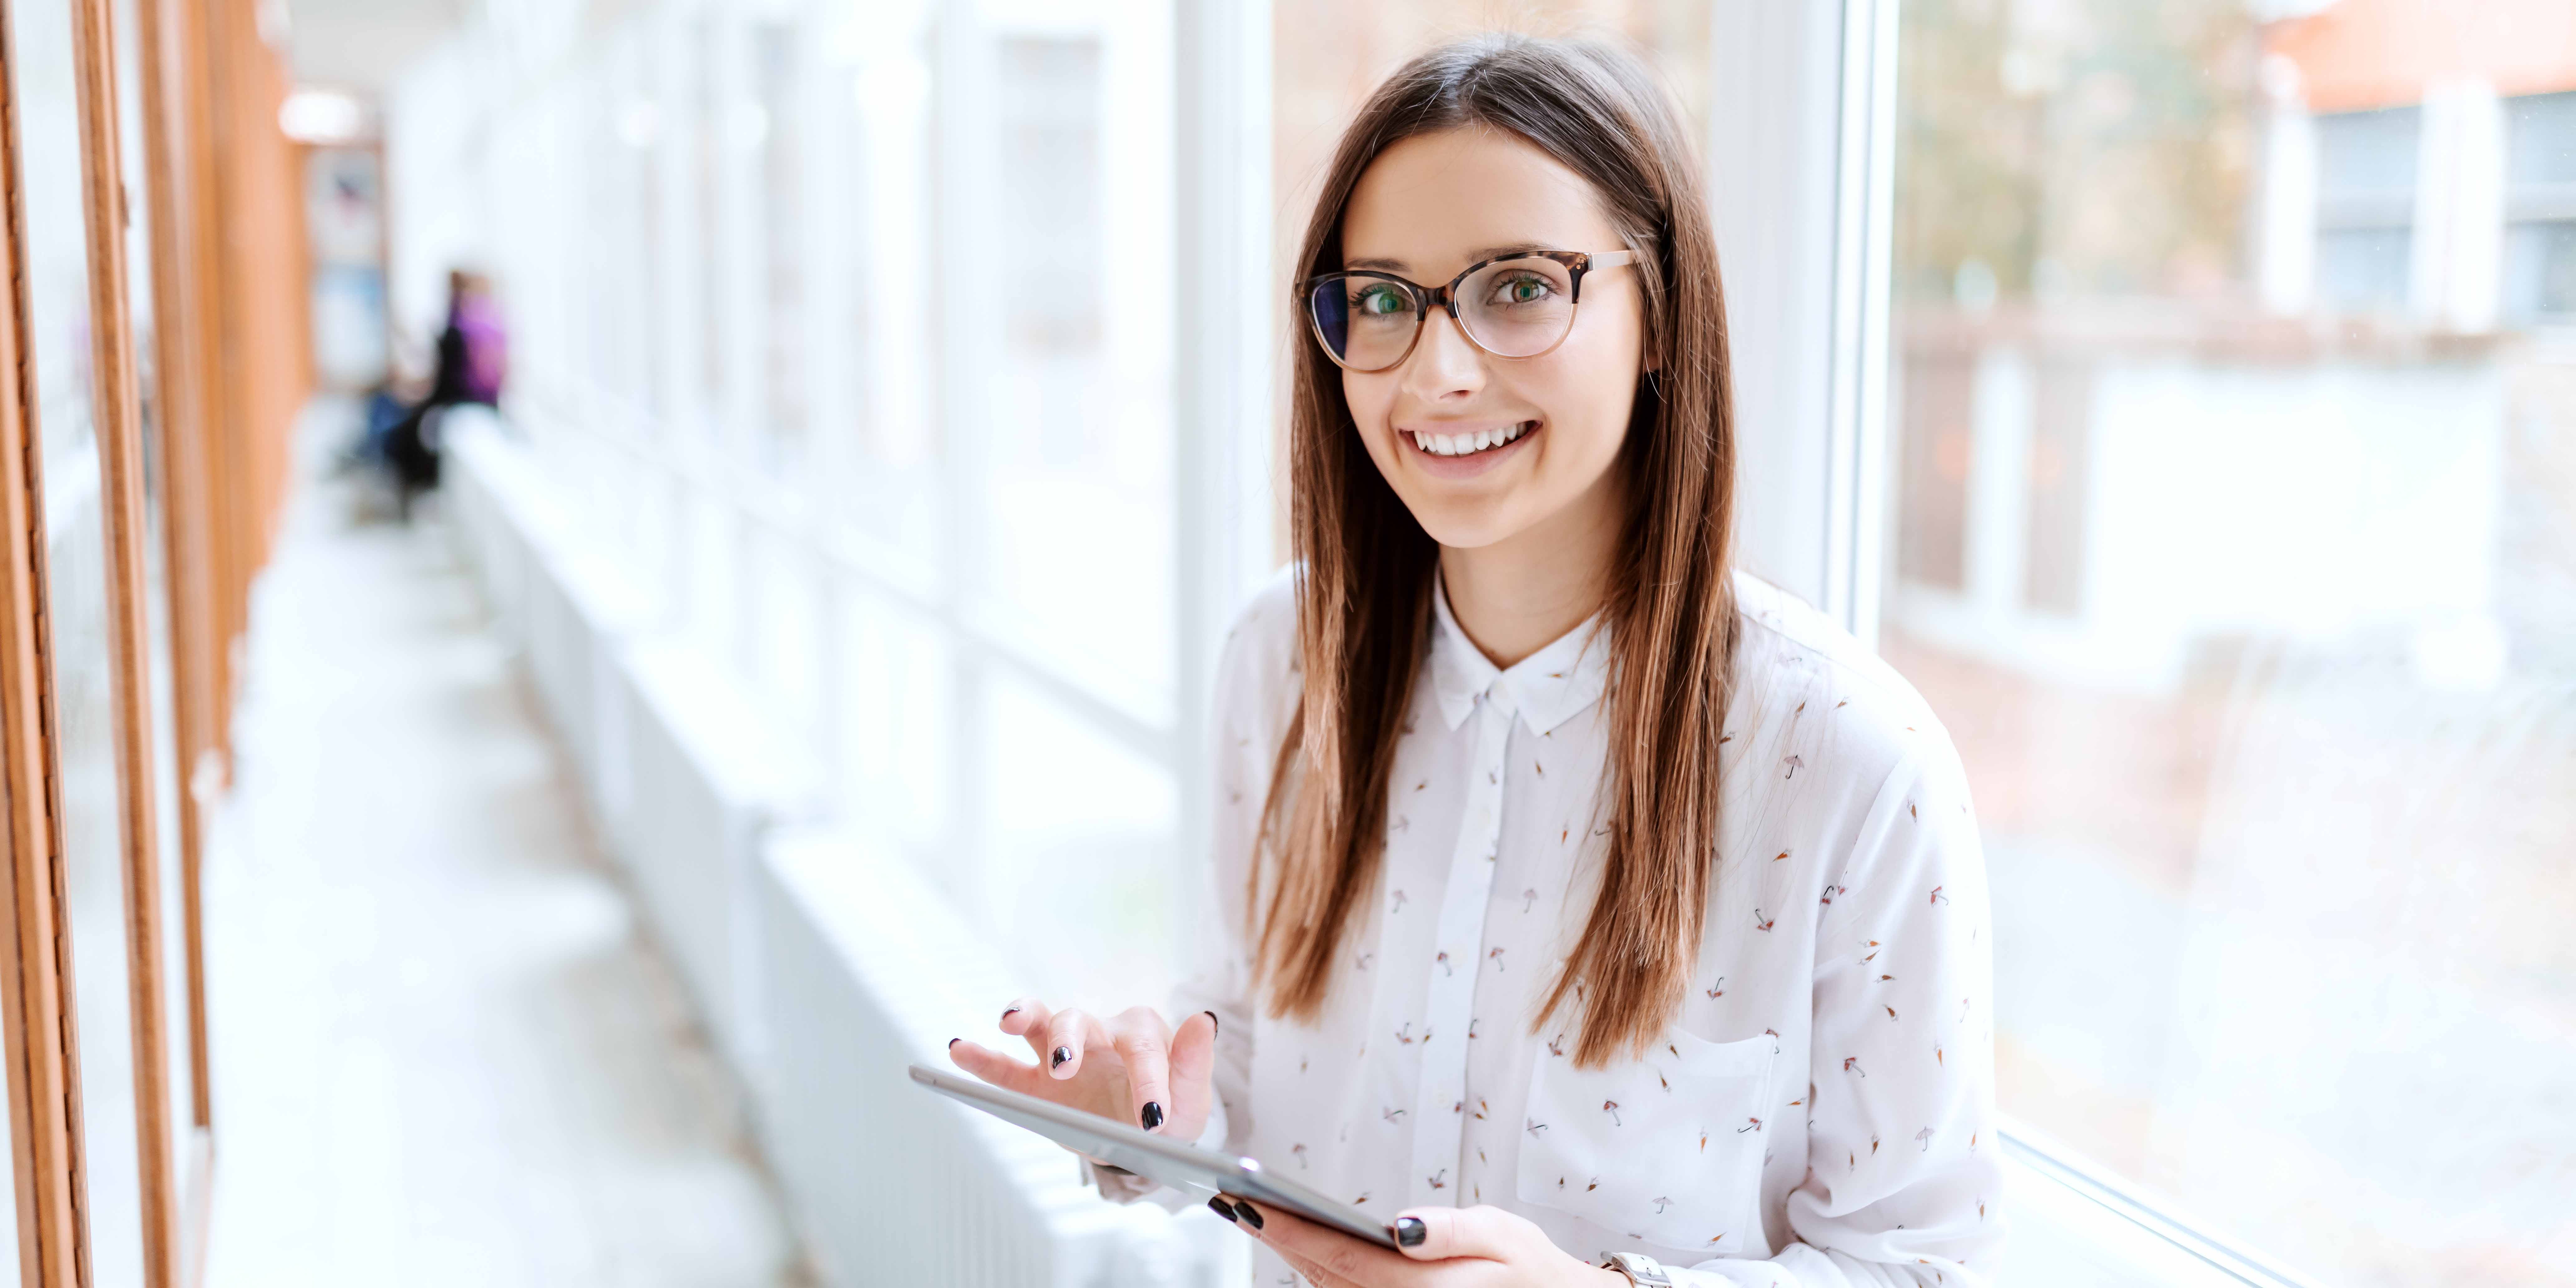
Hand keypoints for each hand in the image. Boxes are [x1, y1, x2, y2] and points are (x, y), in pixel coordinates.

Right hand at [948, 997, 1218, 1138]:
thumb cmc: (1171, 1113)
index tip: (1152, 1121)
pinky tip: (959, 1048)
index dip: (1147, 1082)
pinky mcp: (1037, 1082)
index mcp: (1141, 1035)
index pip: (1141, 1050)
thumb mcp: (1192, 1100)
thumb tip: (1205, 1020)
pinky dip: (981, 1057)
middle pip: (1080, 1021)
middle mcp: (1099, 1034)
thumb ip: (1195, 1064)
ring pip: (1041, 1025)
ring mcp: (1064, 1055)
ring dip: (1025, 1018)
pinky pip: (1005, 1067)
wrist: (1144, 1138)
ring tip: (1009, 1024)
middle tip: (1064, 1068)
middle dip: (1070, 1042)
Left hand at [1215, 1197, 1622, 1287]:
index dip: (1293, 1231)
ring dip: (1287, 1253)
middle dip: (1276, 1237)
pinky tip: (1293, 1240)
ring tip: (1248, 1210)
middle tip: (1228, 1197)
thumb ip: (1455, 1233)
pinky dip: (1314, 1268)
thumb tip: (1404, 1227)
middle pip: (1322, 1275)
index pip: (1344, 1257)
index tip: (1251, 1203)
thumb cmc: (1531, 1270)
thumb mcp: (1506, 1238)